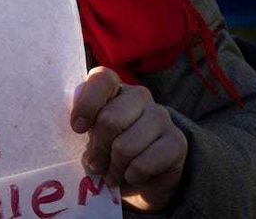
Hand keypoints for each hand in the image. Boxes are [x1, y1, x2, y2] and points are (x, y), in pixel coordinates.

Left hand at [71, 67, 187, 212]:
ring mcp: (161, 116)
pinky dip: (132, 176)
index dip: (86, 104)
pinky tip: (132, 176)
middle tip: (95, 164)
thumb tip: (88, 155)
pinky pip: (144, 164)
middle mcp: (140, 95)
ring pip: (125, 147)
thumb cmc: (111, 145)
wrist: (150, 169)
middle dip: (97, 149)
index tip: (77, 128)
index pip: (102, 79)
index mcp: (115, 87)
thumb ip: (87, 132)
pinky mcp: (177, 141)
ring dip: (114, 168)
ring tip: (112, 174)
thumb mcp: (94, 134)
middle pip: (110, 120)